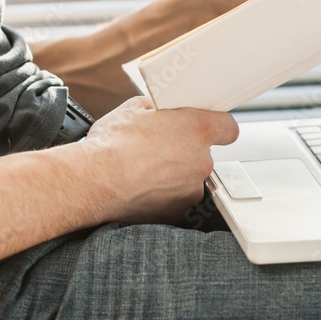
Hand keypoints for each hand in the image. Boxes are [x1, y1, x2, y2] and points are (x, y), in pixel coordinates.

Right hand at [80, 96, 238, 223]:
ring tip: (143, 169)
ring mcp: (191, 189)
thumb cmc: (112, 145)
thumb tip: (161, 111)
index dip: (217, 126)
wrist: (93, 182)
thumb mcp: (135, 108)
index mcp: (197, 130)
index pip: (227, 127)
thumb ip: (160, 109)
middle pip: (203, 153)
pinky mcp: (177, 211)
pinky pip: (176, 198)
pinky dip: (162, 194)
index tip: (207, 127)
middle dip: (184, 150)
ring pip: (188, 178)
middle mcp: (201, 161)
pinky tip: (141, 186)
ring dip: (173, 174)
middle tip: (157, 147)